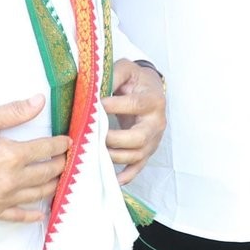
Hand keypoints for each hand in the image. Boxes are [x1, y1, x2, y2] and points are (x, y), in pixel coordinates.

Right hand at [0, 95, 69, 221]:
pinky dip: (32, 215)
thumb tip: (40, 101)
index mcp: (11, 155)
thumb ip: (14, 111)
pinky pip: (17, 216)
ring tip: (58, 178)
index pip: (47, 149)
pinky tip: (40, 213)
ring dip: (52, 185)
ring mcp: (1, 198)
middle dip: (60, 164)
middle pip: (47, 173)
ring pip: (37, 194)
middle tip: (65, 158)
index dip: (60, 144)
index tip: (67, 142)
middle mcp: (10, 180)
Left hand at [102, 59, 164, 183]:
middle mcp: (157, 122)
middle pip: (138, 137)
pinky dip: (126, 175)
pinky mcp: (148, 151)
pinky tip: (113, 180)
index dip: (115, 106)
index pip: (135, 105)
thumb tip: (94, 90)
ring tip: (93, 152)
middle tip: (92, 135)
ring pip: (136, 155)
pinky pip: (138, 167)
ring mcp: (153, 140)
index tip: (95, 105)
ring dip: (114, 156)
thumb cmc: (135, 80)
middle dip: (113, 139)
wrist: (150, 90)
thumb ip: (113, 75)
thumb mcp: (126, 70)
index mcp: (153, 100)